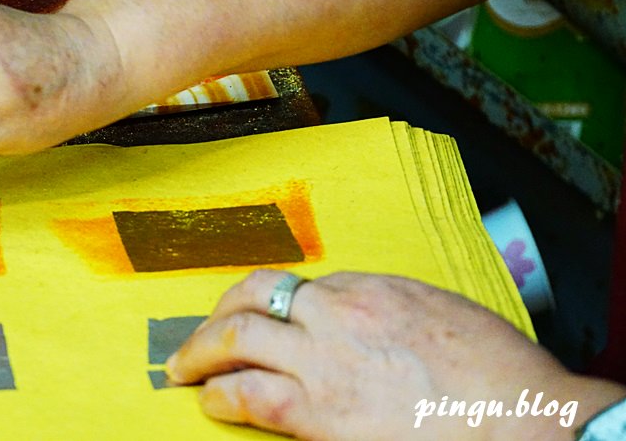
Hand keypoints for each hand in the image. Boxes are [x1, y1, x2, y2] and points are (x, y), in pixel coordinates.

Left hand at [166, 270, 624, 439]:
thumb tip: (365, 327)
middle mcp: (340, 313)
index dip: (275, 307)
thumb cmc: (498, 374)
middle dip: (219, 311)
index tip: (264, 320)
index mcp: (372, 287)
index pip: (301, 286)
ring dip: (202, 350)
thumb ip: (389, 312)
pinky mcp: (323, 413)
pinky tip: (210, 403)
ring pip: (241, 336)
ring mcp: (327, 361)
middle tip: (200, 332)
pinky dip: (222, 396)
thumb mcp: (439, 315)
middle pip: (256, 294)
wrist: (523, 420)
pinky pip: (253, 396)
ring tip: (183, 368)